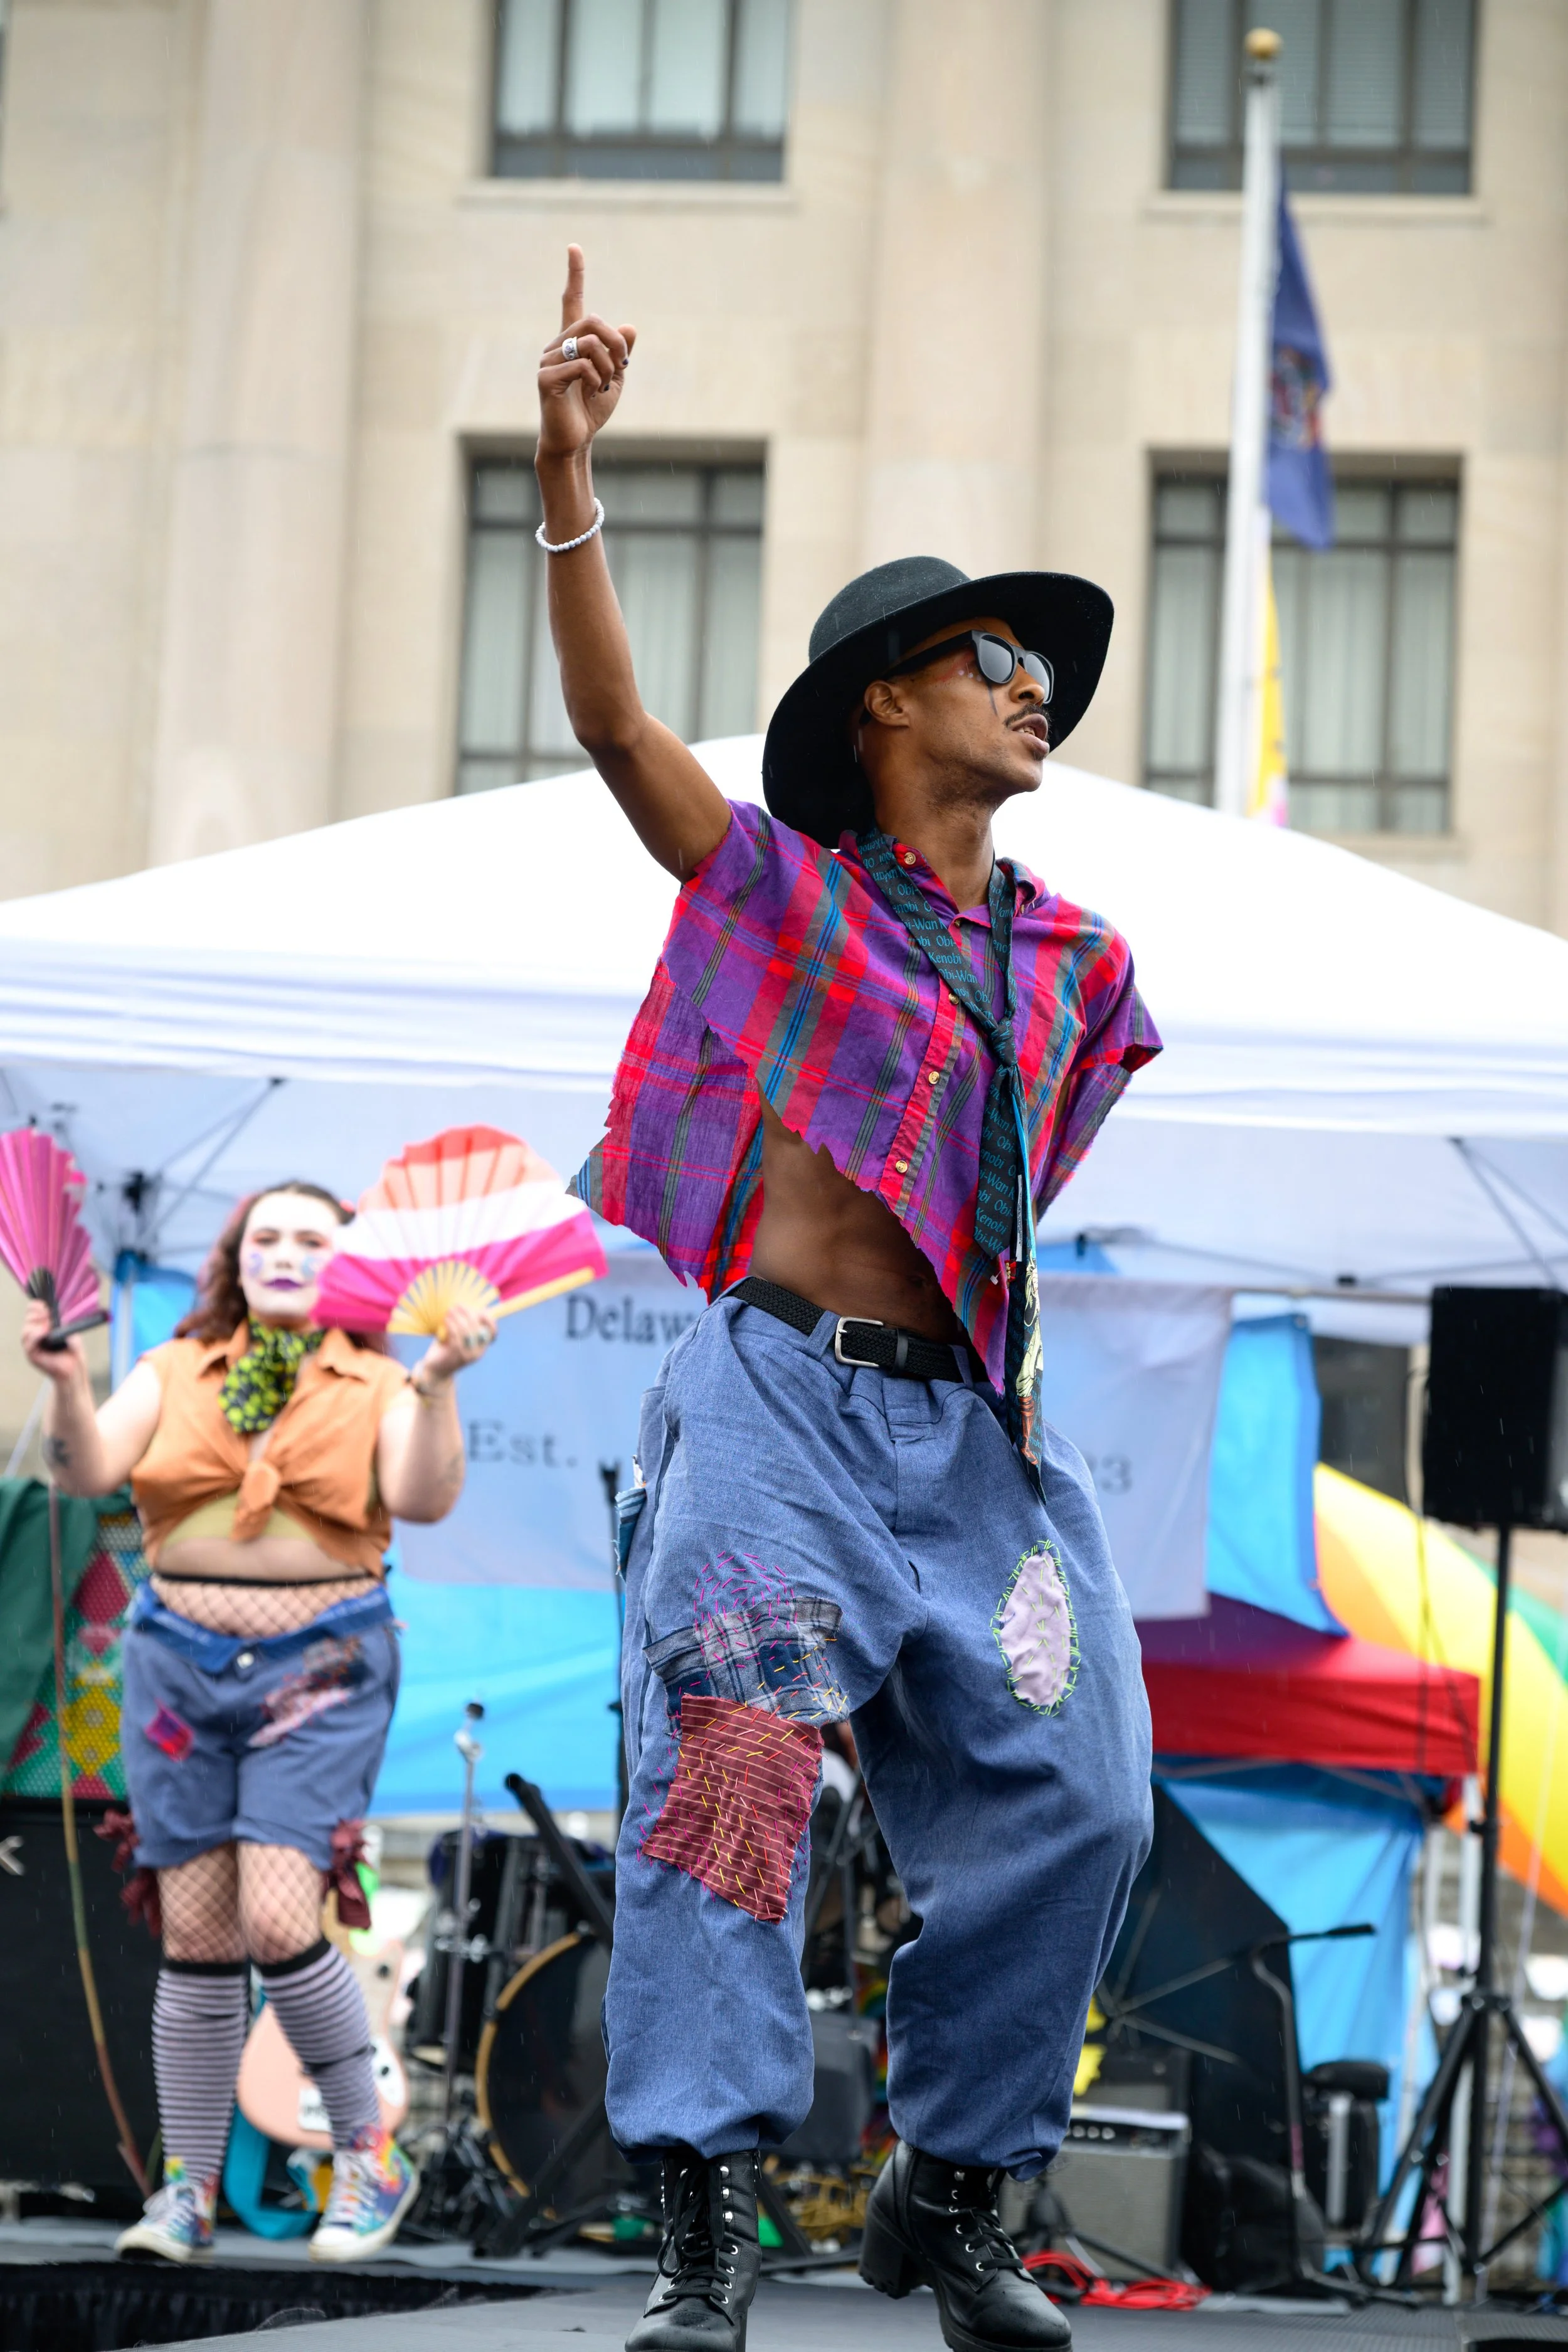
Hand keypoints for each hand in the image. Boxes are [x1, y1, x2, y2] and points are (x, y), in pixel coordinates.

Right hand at [20, 1298, 85, 1384]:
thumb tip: (53, 1311)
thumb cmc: (72, 1349)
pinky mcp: (32, 1355)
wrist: (75, 1367)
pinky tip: (44, 1331)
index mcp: (40, 1326)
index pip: (31, 1311)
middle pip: (28, 1319)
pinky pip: (29, 1343)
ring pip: (26, 1330)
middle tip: (48, 1314)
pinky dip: (36, 1335)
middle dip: (38, 1314)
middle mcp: (33, 1335)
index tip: (46, 1305)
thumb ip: (58, 1320)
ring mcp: (31, 1345)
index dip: (36, 1306)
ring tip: (48, 1324)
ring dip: (37, 1324)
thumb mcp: (67, 1330)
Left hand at [416, 1302, 497, 1388]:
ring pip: (467, 1331)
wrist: (435, 1371)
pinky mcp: (457, 1355)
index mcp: (481, 1348)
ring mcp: (468, 1355)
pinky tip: (446, 1319)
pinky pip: (456, 1336)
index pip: (492, 1333)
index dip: (489, 1320)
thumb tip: (466, 1307)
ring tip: (450, 1310)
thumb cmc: (445, 1350)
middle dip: (469, 1313)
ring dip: (458, 1317)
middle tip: (458, 1305)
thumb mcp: (456, 1338)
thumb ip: (463, 1327)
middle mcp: (478, 1352)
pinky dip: (452, 1325)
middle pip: (478, 1328)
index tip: (479, 1310)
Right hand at [536, 244, 635, 467]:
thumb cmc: (590, 411)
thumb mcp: (615, 379)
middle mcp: (556, 345)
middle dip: (616, 342)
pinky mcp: (545, 378)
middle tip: (622, 365)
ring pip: (590, 342)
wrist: (574, 441)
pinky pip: (581, 365)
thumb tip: (629, 326)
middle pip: (592, 320)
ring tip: (604, 385)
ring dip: (608, 365)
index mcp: (572, 342)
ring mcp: (548, 360)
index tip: (574, 248)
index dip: (574, 275)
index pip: (571, 301)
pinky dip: (597, 379)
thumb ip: (620, 353)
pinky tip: (592, 392)